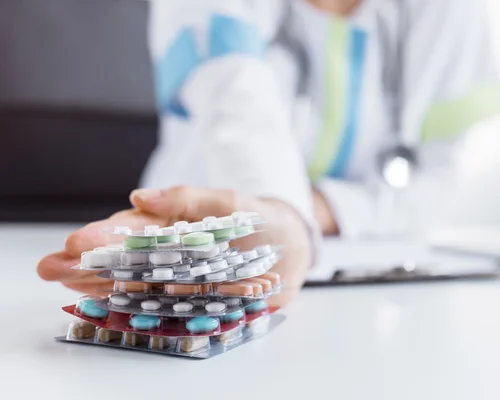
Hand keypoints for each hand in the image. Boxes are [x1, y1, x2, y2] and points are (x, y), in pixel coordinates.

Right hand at [37, 186, 311, 306]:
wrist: (292, 247)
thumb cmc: (259, 219)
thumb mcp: (229, 201)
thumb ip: (189, 199)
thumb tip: (141, 197)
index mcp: (174, 226)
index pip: (132, 231)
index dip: (105, 235)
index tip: (78, 240)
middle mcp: (172, 255)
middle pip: (125, 260)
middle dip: (88, 262)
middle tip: (52, 266)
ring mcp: (182, 280)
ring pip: (136, 284)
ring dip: (102, 285)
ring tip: (69, 284)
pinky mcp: (199, 302)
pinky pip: (166, 306)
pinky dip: (138, 307)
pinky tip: (109, 306)